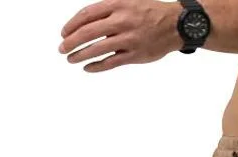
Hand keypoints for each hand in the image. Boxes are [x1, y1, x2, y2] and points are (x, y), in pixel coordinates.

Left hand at [59, 0, 178, 72]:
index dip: (71, 24)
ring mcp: (128, 39)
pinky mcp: (135, 55)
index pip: (87, 15)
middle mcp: (121, 21)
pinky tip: (88, 68)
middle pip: (88, 32)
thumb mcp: (128, 1)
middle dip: (71, 41)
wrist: (175, 24)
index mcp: (117, 4)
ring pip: (97, 48)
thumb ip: (108, 9)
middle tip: (62, 49)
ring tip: (71, 59)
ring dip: (80, 55)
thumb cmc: (150, 12)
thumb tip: (86, 21)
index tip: (64, 33)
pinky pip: (111, 62)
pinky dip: (97, 66)